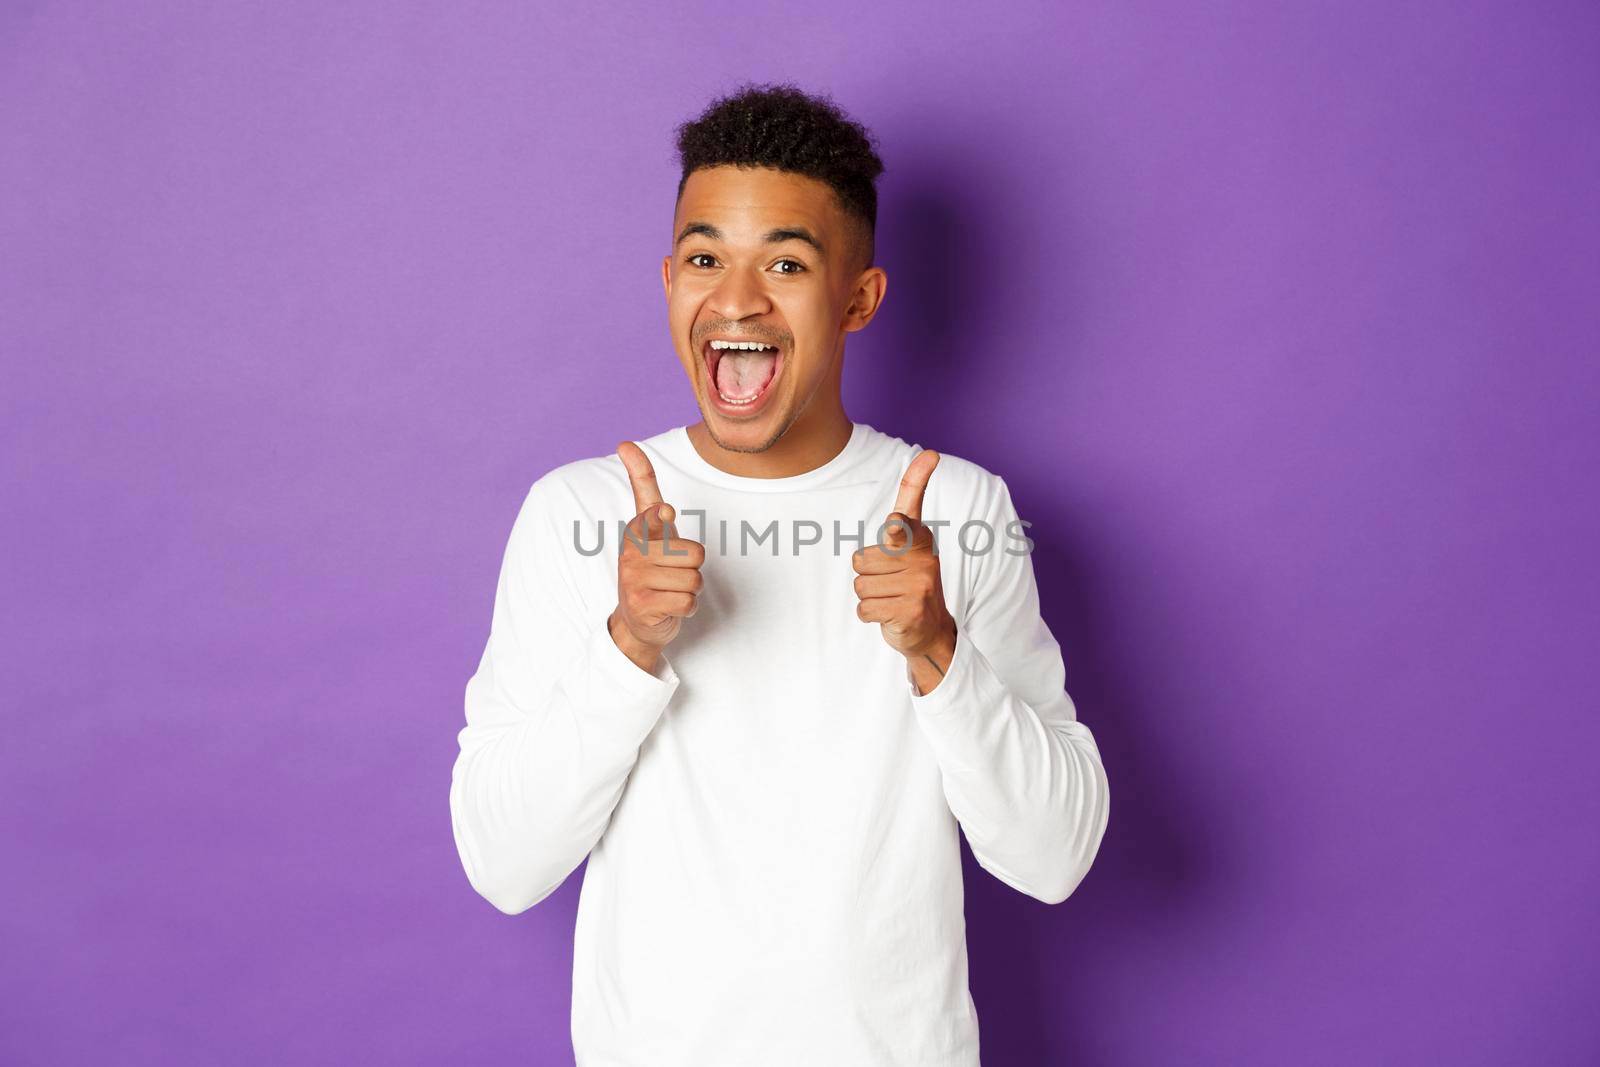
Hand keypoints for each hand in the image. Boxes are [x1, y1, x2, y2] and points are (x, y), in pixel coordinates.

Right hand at [609, 441, 705, 671]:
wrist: (637, 620)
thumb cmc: (652, 566)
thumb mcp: (650, 526)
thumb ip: (643, 486)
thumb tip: (625, 442)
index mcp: (636, 531)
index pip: (653, 516)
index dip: (663, 518)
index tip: (666, 514)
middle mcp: (631, 553)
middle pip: (696, 554)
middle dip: (694, 568)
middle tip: (673, 574)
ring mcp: (634, 580)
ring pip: (694, 579)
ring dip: (691, 589)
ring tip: (670, 590)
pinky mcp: (642, 605)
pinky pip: (688, 601)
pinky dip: (687, 607)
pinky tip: (670, 607)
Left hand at [851, 450, 956, 668]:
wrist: (929, 628)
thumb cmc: (910, 578)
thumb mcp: (909, 543)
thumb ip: (906, 508)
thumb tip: (930, 454)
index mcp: (920, 537)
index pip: (908, 518)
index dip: (897, 522)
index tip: (894, 522)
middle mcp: (923, 559)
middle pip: (860, 560)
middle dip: (866, 574)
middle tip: (889, 581)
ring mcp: (919, 586)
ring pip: (860, 586)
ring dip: (869, 595)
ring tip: (891, 596)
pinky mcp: (911, 611)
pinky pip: (865, 608)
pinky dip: (870, 614)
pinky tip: (890, 613)